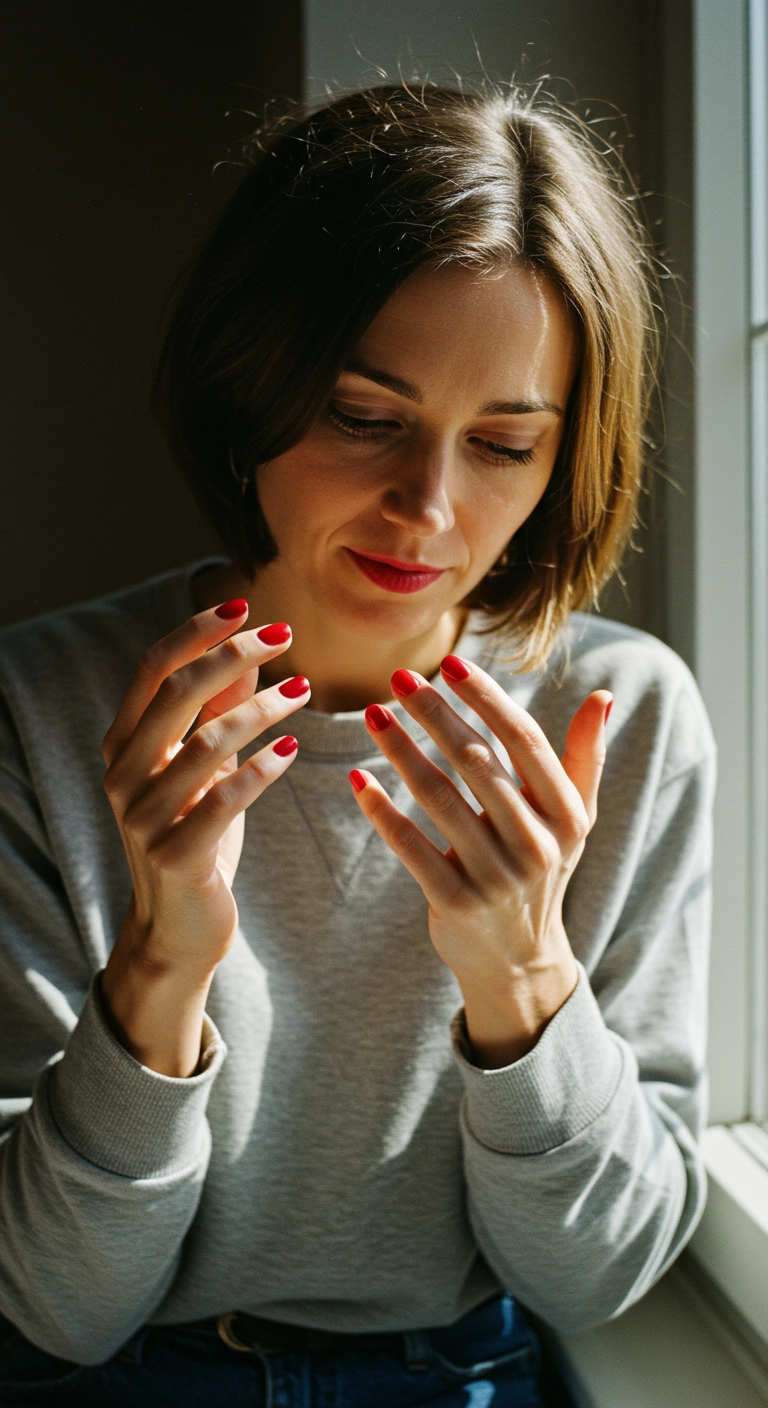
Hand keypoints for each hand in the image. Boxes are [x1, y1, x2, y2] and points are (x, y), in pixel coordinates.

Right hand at [100, 600, 309, 1074]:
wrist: (177, 930)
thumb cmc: (194, 838)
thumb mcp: (201, 770)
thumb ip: (215, 714)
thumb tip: (247, 651)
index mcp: (122, 745)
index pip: (152, 668)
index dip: (198, 631)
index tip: (246, 606)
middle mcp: (123, 775)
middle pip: (176, 693)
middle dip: (233, 656)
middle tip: (285, 637)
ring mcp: (144, 816)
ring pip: (208, 742)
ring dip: (262, 709)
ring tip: (304, 692)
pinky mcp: (176, 854)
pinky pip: (225, 798)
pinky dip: (263, 769)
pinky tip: (293, 753)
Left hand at [350, 655, 610, 1067]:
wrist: (518, 961)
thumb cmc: (541, 870)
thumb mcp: (573, 820)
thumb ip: (583, 758)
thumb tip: (602, 696)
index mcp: (568, 815)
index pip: (524, 741)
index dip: (486, 698)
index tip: (450, 662)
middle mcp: (536, 845)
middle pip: (477, 762)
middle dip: (435, 713)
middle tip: (399, 678)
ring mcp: (495, 877)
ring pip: (438, 798)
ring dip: (401, 751)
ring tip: (373, 715)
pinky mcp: (454, 903)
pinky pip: (409, 846)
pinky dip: (381, 811)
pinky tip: (360, 779)